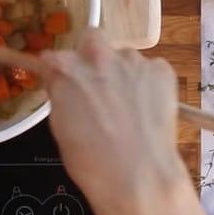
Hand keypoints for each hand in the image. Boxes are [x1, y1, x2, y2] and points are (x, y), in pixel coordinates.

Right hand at [42, 29, 213, 214]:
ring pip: (124, 56)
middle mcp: (96, 57)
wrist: (137, 176)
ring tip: (128, 104)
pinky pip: (150, 68)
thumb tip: (65, 86)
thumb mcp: (60, 126)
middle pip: (91, 38)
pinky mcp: (160, 70)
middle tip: (97, 82)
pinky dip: (148, 83)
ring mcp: (131, 60)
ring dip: (122, 72)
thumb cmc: (90, 161)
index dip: (59, 71)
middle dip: (91, 54)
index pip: (53, 57)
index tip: (63, 83)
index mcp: (64, 70)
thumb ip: (61, 94)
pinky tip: (147, 108)